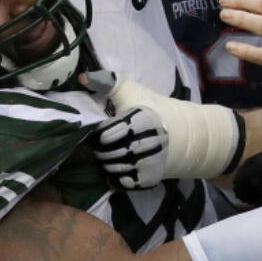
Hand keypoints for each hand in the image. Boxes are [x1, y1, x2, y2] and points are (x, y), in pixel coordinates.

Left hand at [78, 71, 241, 180]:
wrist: (179, 133)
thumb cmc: (148, 109)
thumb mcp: (130, 91)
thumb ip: (106, 82)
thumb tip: (82, 77)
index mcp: (140, 120)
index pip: (104, 134)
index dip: (97, 134)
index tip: (101, 131)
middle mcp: (146, 142)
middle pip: (106, 153)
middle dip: (100, 150)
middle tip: (102, 145)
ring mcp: (150, 162)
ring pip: (112, 169)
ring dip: (106, 164)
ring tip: (110, 155)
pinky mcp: (151, 177)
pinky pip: (122, 183)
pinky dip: (116, 178)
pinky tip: (118, 168)